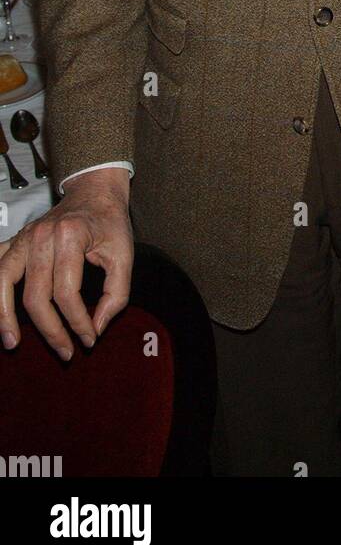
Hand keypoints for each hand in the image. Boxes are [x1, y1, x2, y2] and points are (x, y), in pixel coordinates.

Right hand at [0, 168, 132, 359]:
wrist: (95, 192)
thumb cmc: (110, 223)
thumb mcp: (124, 255)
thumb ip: (116, 293)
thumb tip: (97, 327)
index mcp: (70, 236)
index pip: (67, 293)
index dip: (78, 322)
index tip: (90, 338)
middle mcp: (41, 236)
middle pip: (36, 296)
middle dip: (51, 330)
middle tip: (66, 352)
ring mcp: (23, 238)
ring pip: (4, 283)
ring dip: (6, 317)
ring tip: (14, 342)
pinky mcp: (14, 242)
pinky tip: (0, 315)